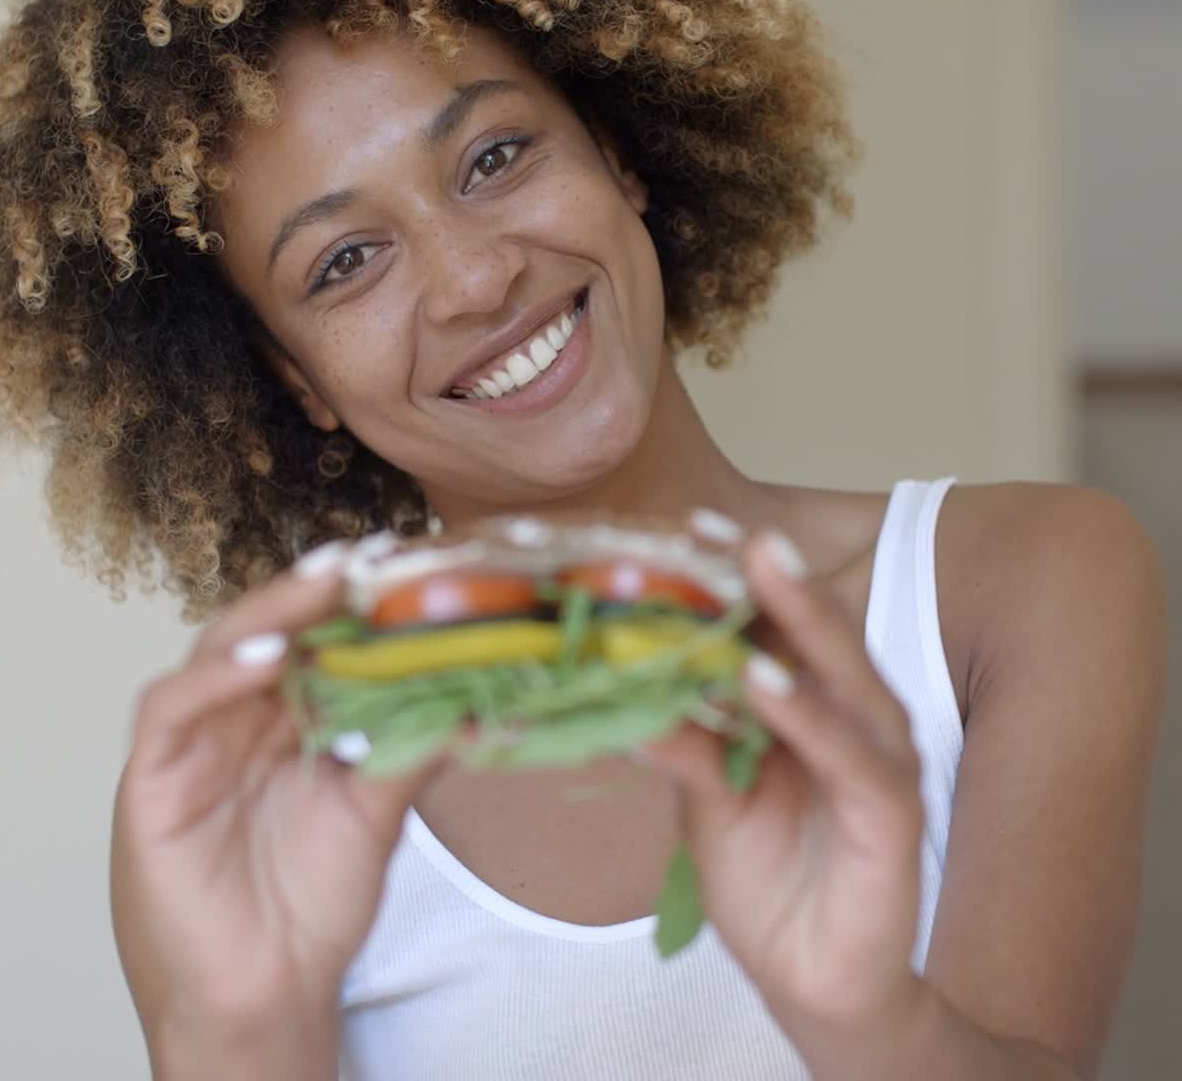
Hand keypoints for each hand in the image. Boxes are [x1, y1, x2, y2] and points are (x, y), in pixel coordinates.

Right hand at [110, 543, 450, 1069]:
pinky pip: (172, 708)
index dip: (350, 599)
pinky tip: (266, 661)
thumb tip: (478, 700)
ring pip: (220, 648)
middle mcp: (236, 716)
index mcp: (286, 716)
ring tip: (325, 583)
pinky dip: (216, 677)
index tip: (401, 564)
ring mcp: (191, 742)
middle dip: (314, 588)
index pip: (312, 637)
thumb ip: (414, 749)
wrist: (263, 997)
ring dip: (272, 612)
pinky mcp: (151, 779)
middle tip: (365, 556)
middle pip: (268, 628)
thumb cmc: (311, 903)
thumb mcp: (375, 812)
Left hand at [638, 531, 925, 1042]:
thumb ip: (681, 739)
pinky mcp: (892, 816)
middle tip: (730, 527)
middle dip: (774, 577)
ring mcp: (876, 762)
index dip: (735, 580)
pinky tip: (766, 682)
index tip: (689, 528)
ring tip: (758, 571)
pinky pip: (850, 757)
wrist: (811, 982)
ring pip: (845, 677)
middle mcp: (849, 719)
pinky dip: (808, 716)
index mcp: (806, 707)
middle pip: (816, 634)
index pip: (774, 630)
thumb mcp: (705, 799)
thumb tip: (617, 682)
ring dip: (800, 623)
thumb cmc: (765, 878)